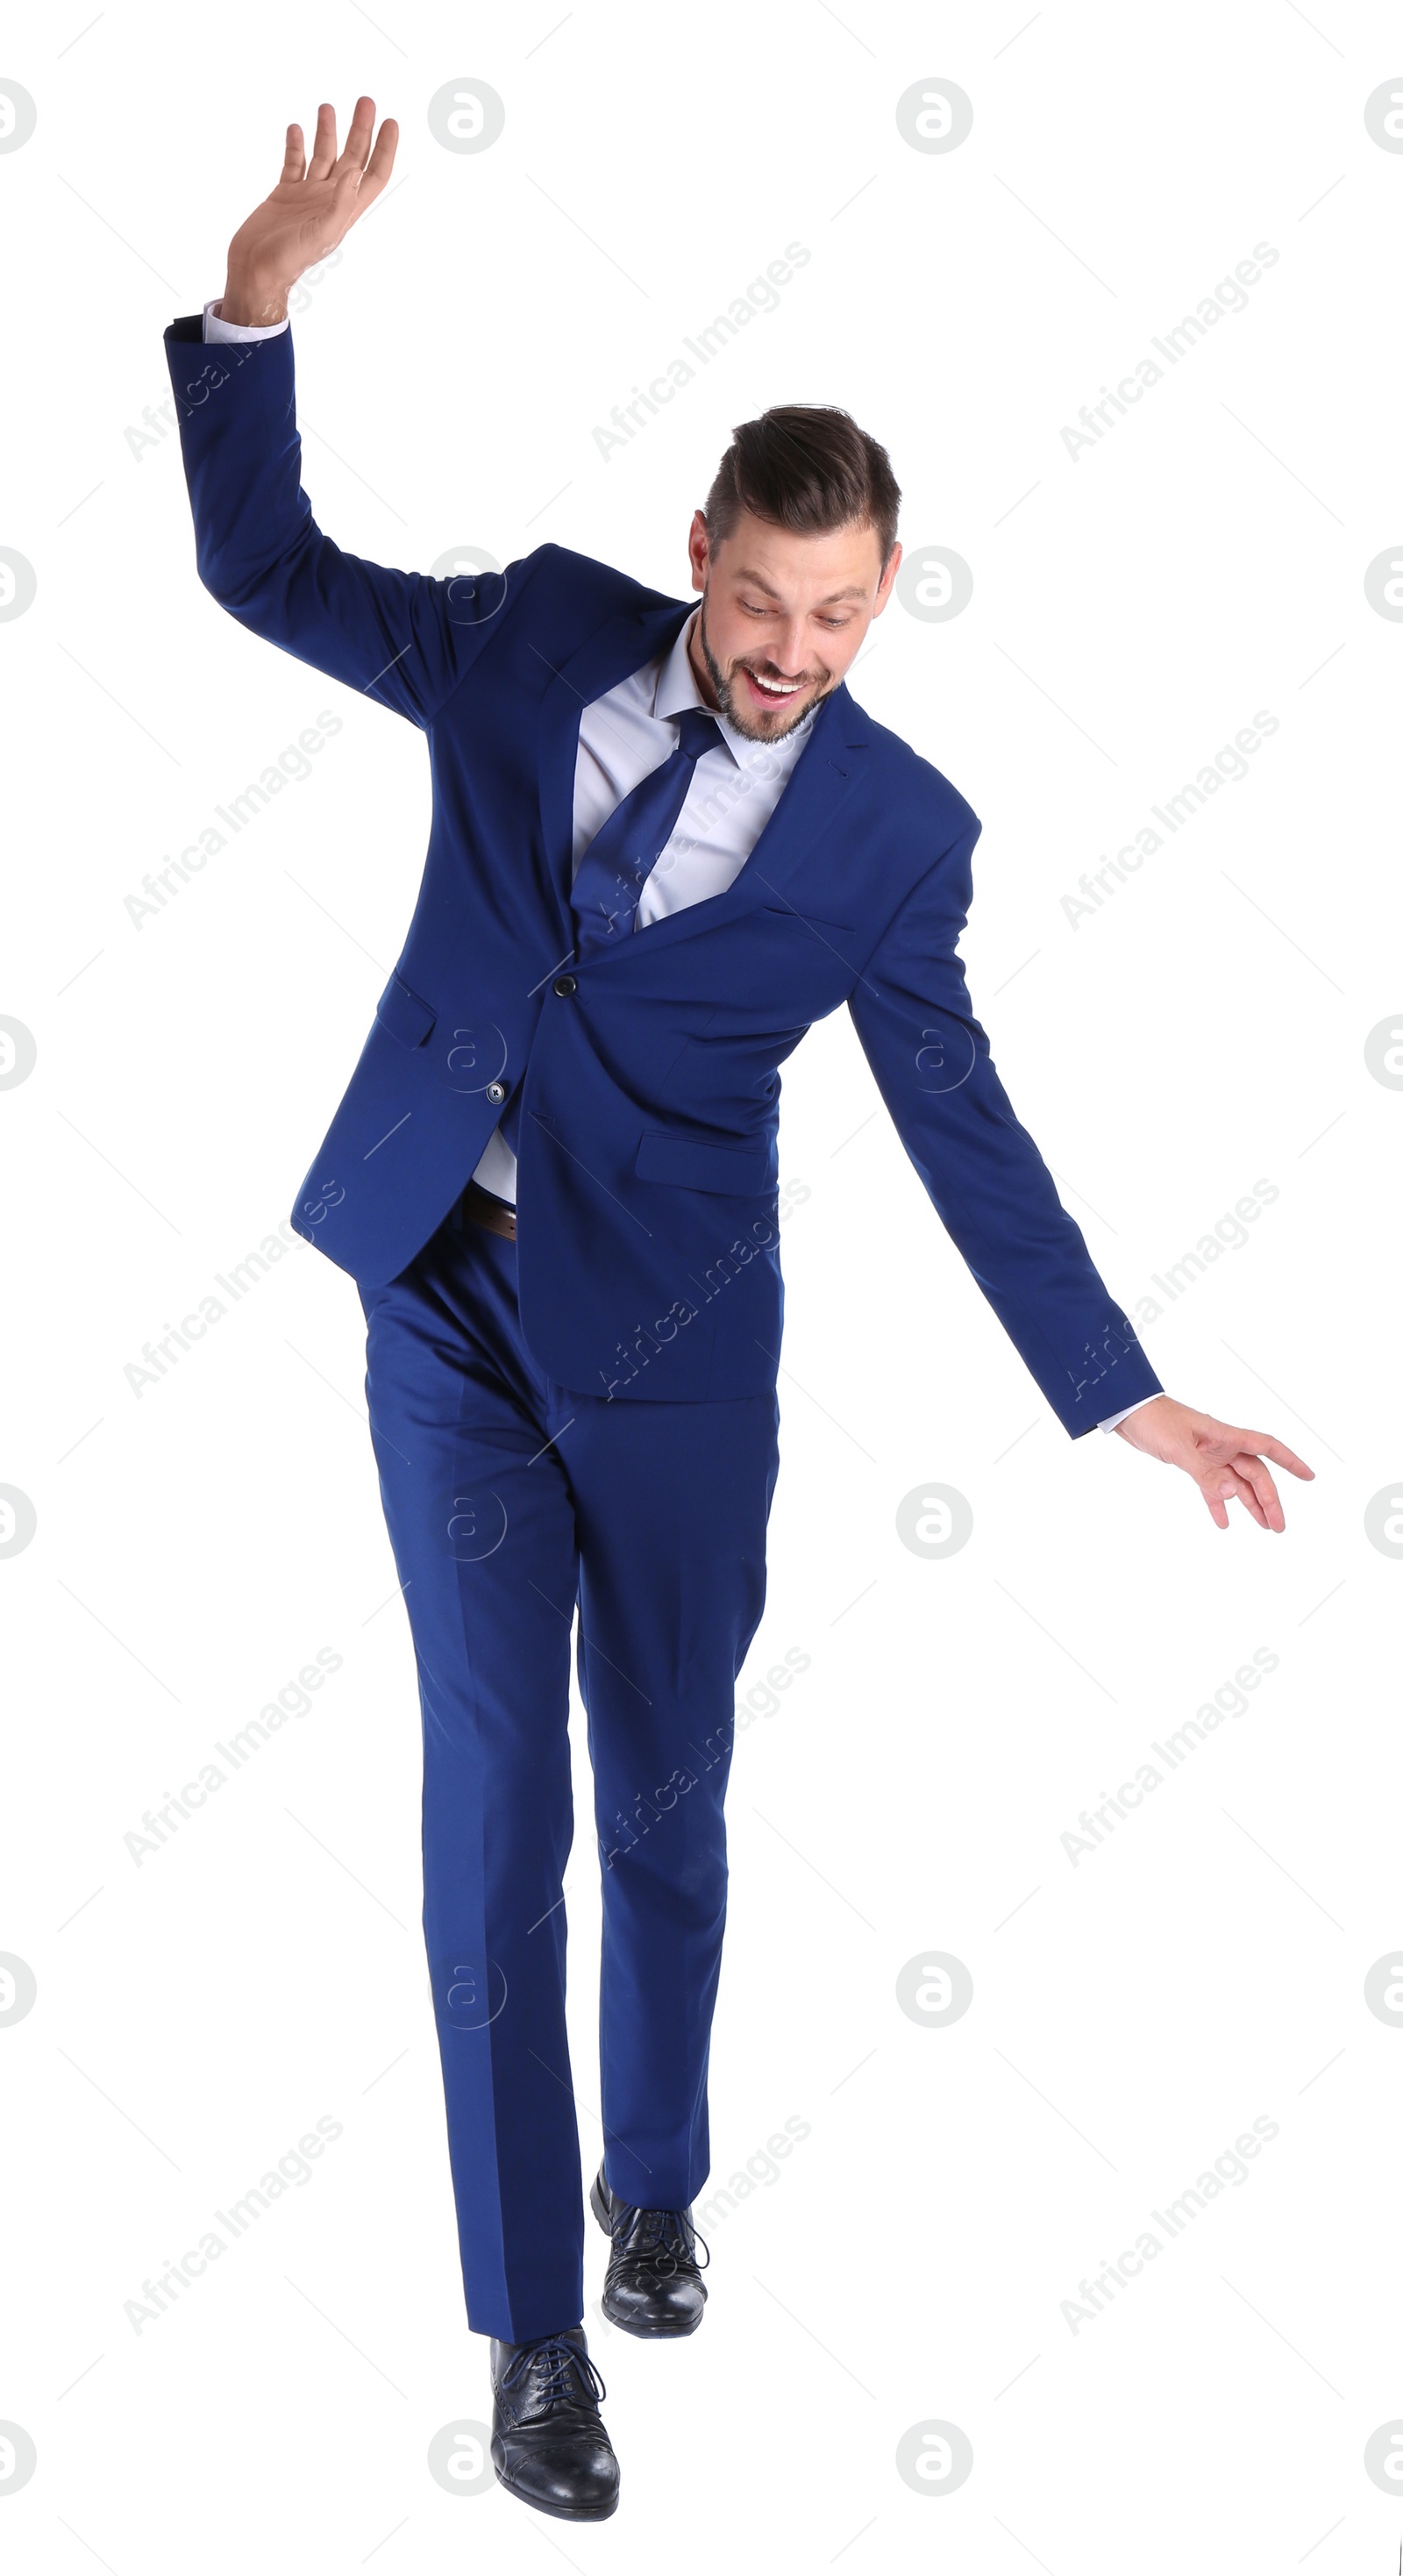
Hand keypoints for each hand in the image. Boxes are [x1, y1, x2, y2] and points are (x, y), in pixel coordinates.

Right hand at [220, 97, 398, 325]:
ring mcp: (307, 195)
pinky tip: (296, 128)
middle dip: (360, 130)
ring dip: (327, 132)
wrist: (256, 270)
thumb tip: (357, 171)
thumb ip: (342, 204)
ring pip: (322, 155)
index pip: (373, 174)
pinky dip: (296, 145)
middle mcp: (329, 199)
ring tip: (327, 107)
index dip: (385, 149)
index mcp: (344, 209)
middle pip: (352, 157)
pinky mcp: (284, 194)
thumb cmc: (290, 259)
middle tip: (365, 101)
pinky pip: (293, 163)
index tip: (391, 122)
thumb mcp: (322, 233)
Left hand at [1113, 1396, 1313, 1531]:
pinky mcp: (1192, 1463)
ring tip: (1265, 1527)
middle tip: (1278, 1527)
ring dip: (1250, 1504)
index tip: (1309, 1477)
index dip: (1290, 1462)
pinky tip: (1224, 1522)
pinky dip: (1218, 1504)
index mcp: (1225, 1436)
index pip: (1268, 1448)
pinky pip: (1212, 1486)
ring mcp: (1208, 1455)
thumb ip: (1205, 1473)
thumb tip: (1233, 1494)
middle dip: (1269, 1500)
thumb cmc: (1154, 1421)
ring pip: (1237, 1483)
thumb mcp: (1178, 1448)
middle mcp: (1222, 1446)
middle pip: (1255, 1474)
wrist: (1128, 1412)